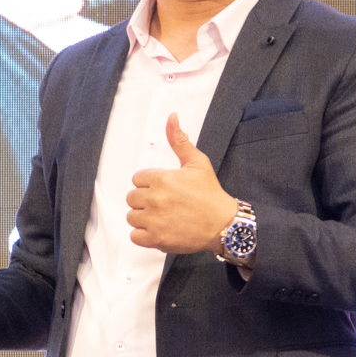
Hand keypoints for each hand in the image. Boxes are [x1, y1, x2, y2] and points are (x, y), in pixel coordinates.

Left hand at [127, 114, 238, 253]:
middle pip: (132, 198)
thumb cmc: (211, 194)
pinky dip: (143, 235)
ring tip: (161, 217)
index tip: (164, 189)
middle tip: (164, 204)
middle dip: (145, 200)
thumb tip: (171, 117)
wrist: (224, 224)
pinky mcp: (156, 239)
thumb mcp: (197, 163)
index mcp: (162, 179)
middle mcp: (155, 199)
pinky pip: (135, 236)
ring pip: (131, 217)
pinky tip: (158, 230)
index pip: (137, 179)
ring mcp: (154, 220)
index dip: (150, 184)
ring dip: (143, 218)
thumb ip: (179, 140)